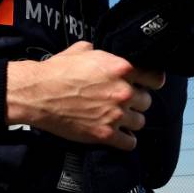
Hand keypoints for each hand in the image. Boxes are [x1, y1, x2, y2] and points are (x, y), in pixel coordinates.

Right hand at [6, 41, 164, 149]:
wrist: (37, 94)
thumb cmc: (58, 69)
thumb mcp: (84, 50)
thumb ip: (104, 53)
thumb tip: (108, 54)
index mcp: (122, 68)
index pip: (156, 78)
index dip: (152, 81)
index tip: (147, 84)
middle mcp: (123, 92)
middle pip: (147, 101)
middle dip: (136, 101)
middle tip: (123, 101)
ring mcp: (116, 115)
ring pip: (140, 122)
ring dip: (131, 120)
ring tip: (119, 118)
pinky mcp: (105, 135)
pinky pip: (130, 142)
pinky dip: (126, 140)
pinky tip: (119, 135)